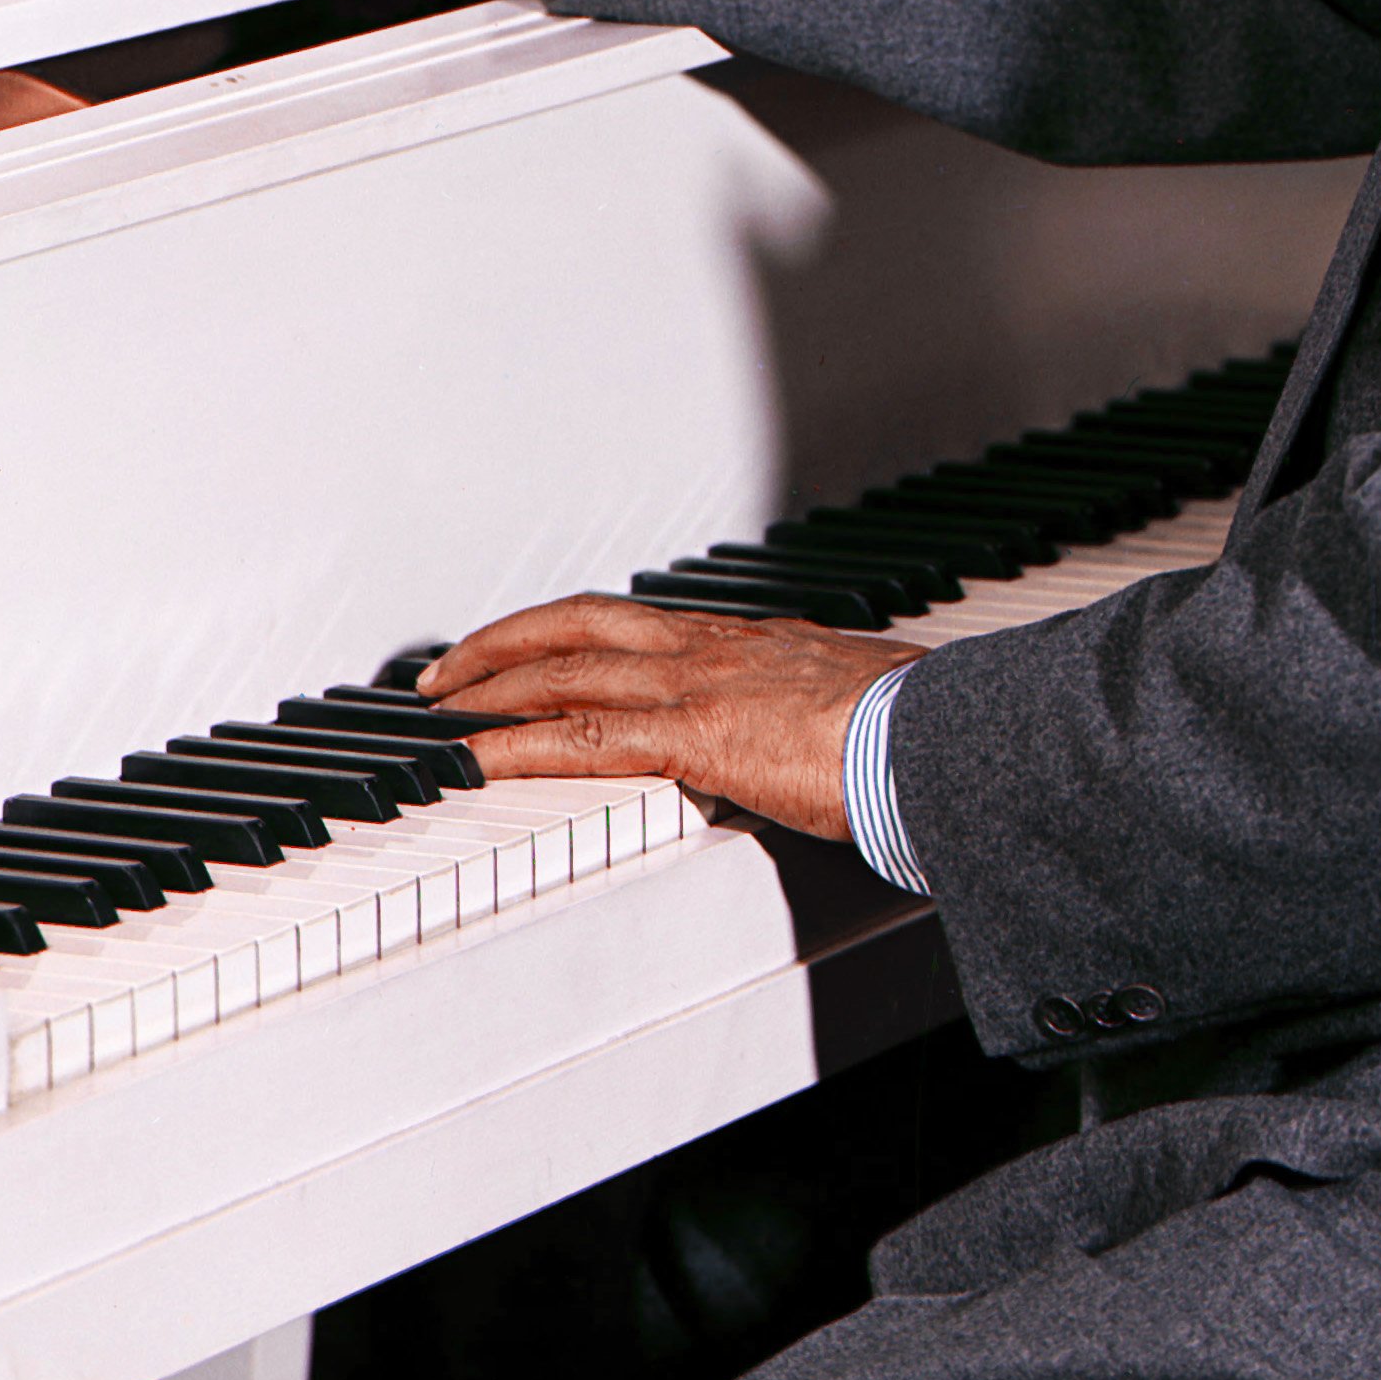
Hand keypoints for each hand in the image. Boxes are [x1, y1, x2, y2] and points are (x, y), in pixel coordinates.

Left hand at [416, 596, 892, 840]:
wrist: (940, 737)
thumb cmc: (915, 730)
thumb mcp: (850, 703)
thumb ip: (811, 710)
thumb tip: (813, 732)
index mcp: (745, 640)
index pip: (633, 622)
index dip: (568, 630)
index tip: (530, 647)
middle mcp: (710, 648)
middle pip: (580, 627)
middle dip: (504, 644)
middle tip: (448, 669)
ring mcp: (697, 686)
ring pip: (566, 672)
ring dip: (491, 687)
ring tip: (440, 708)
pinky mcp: (692, 736)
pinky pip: (581, 737)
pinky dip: (516, 745)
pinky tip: (476, 757)